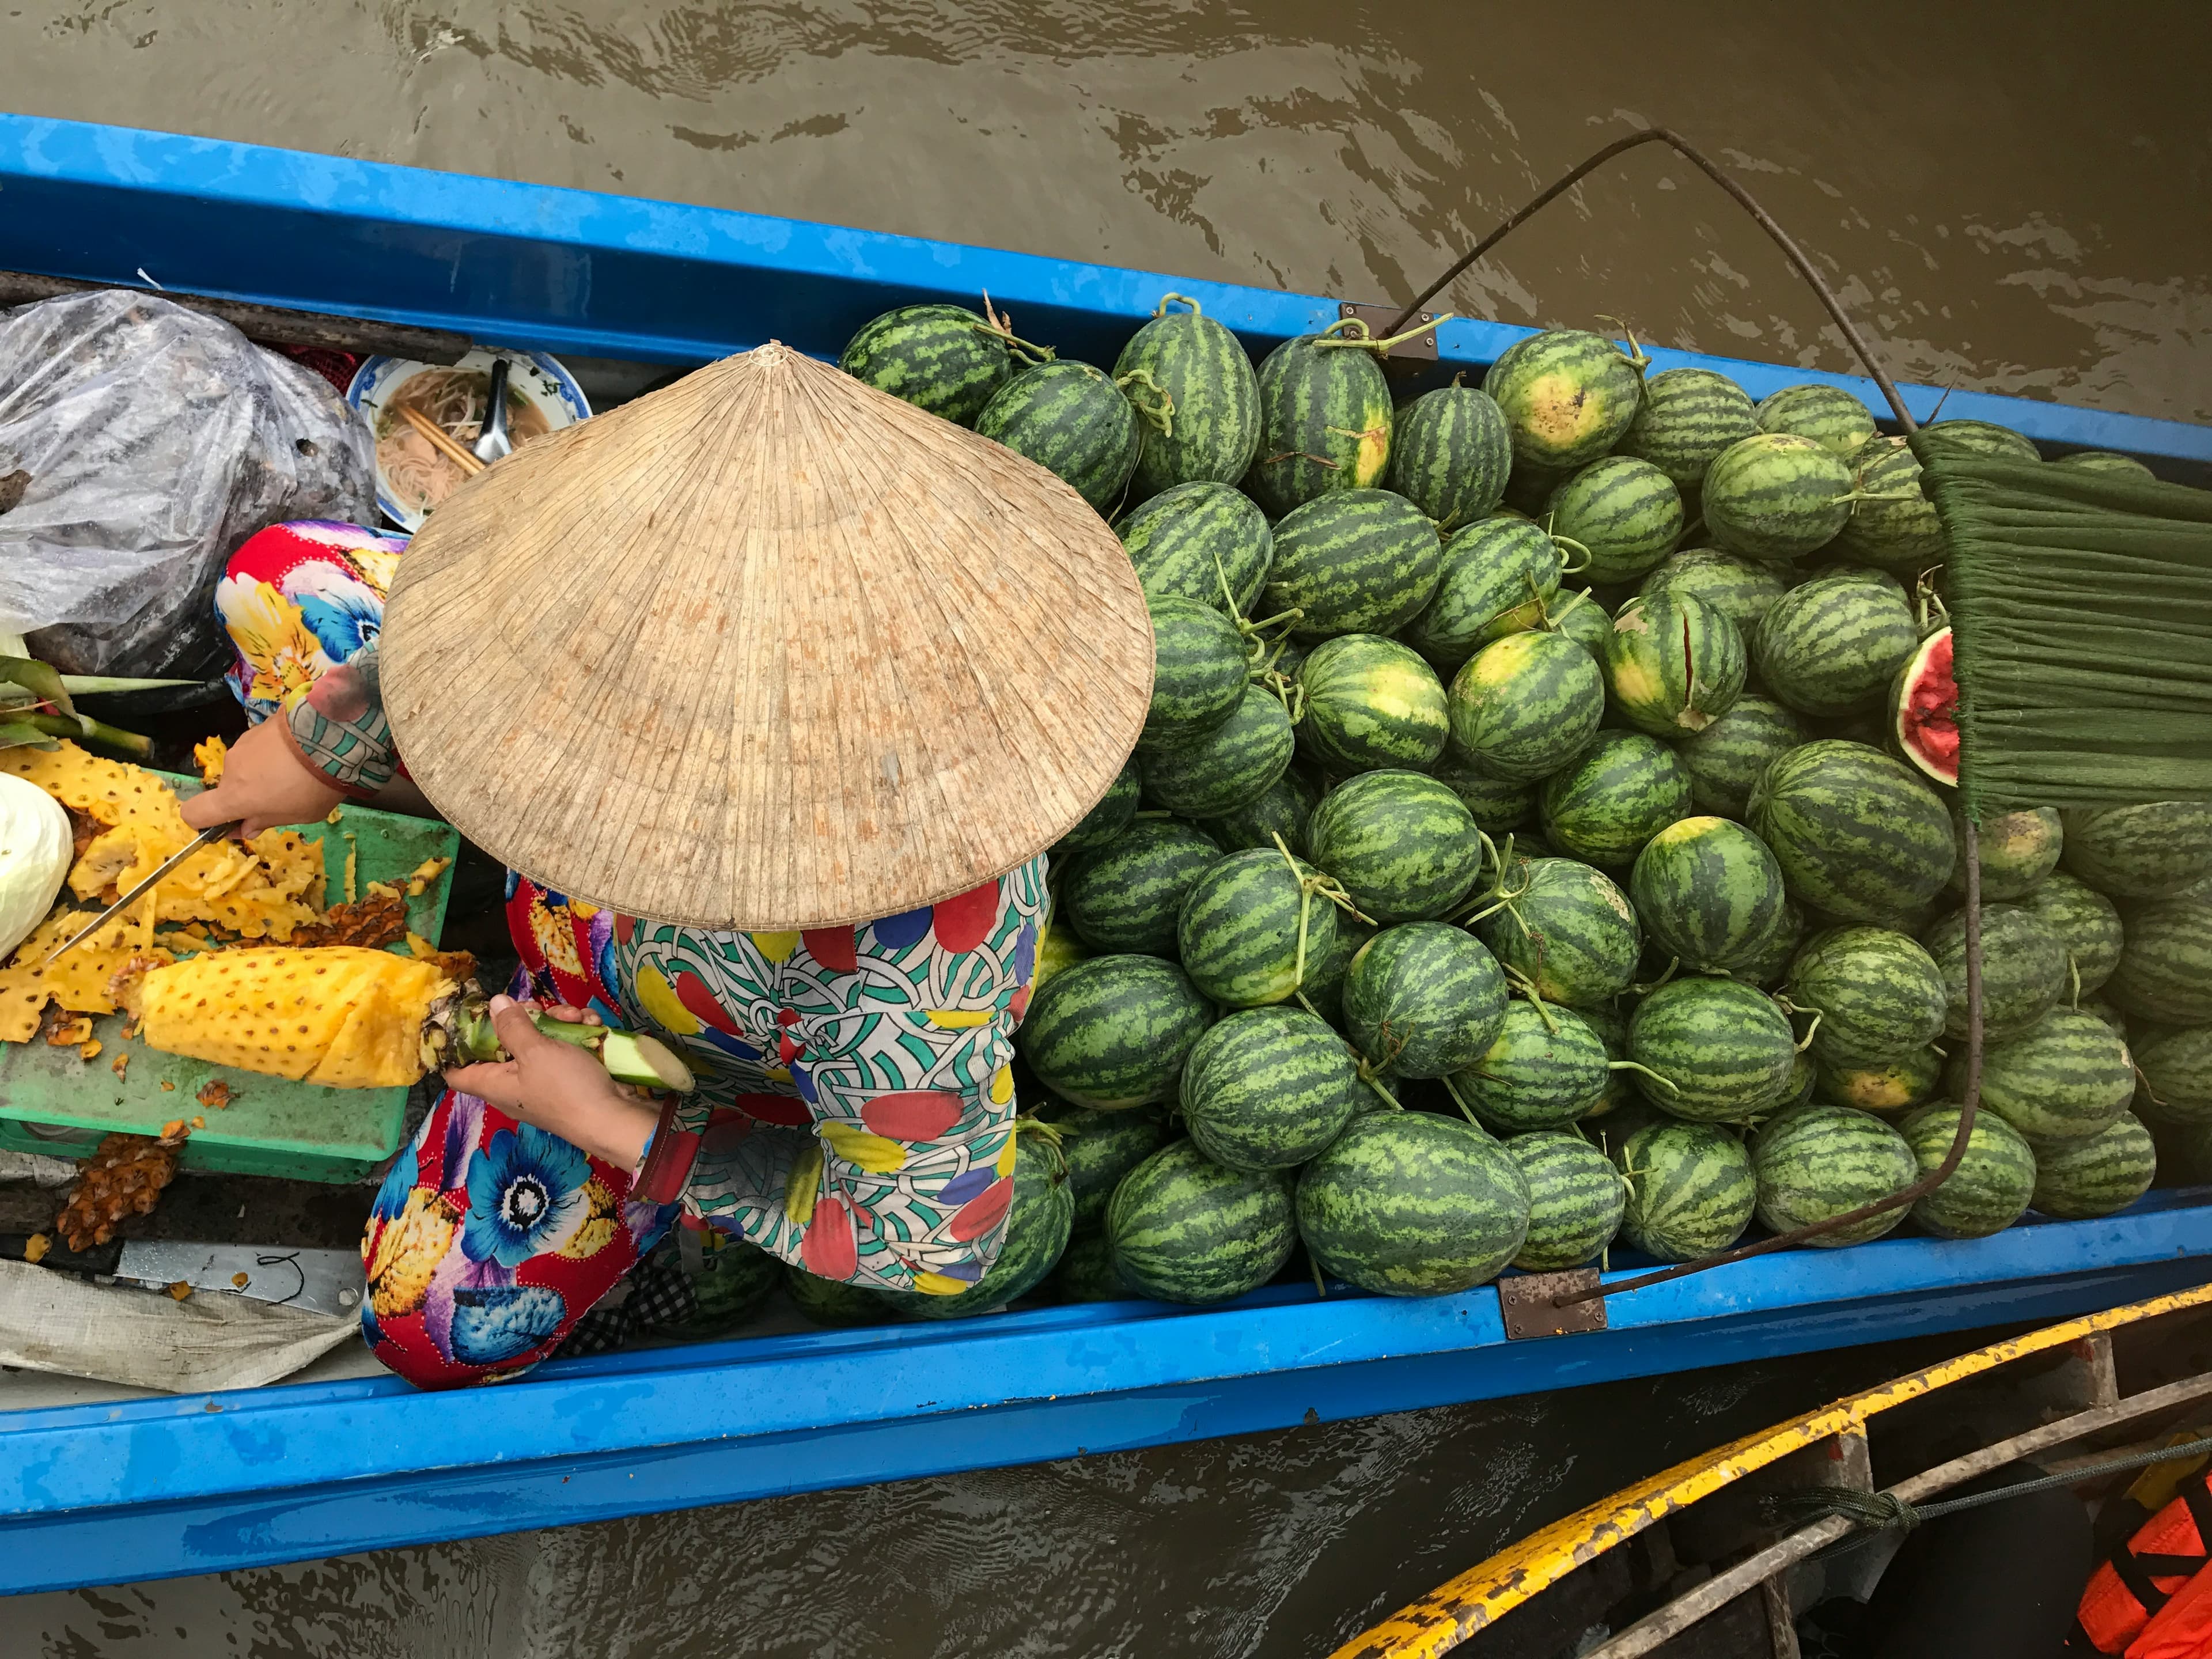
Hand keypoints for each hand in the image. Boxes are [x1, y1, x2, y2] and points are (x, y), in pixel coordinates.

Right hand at [181, 716, 344, 836]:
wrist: (331, 735)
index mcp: (234, 798)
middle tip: (283, 796)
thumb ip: (266, 821)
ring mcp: (242, 745)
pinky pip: (258, 749)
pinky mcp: (258, 727)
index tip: (231, 823)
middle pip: (228, 789)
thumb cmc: (314, 786)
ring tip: (297, 772)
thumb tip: (245, 828)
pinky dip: (271, 755)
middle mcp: (230, 770)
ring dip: (262, 774)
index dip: (205, 822)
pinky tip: (297, 754)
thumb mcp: (296, 816)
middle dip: (249, 796)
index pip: (194, 813)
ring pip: (245, 767)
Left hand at [444, 997, 658, 1169]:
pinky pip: (562, 1050)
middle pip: (503, 1045)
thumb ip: (512, 1026)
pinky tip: (591, 1024)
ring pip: (538, 1042)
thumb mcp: (536, 1051)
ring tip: (576, 1017)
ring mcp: (541, 1082)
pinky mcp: (567, 1079)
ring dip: (556, 1022)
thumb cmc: (566, 1088)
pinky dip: (575, 1035)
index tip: (470, 1019)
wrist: (614, 1119)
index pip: (456, 1072)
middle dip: (522, 1020)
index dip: (456, 1047)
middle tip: (538, 1008)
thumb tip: (494, 1004)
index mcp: (493, 1084)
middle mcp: (512, 1084)